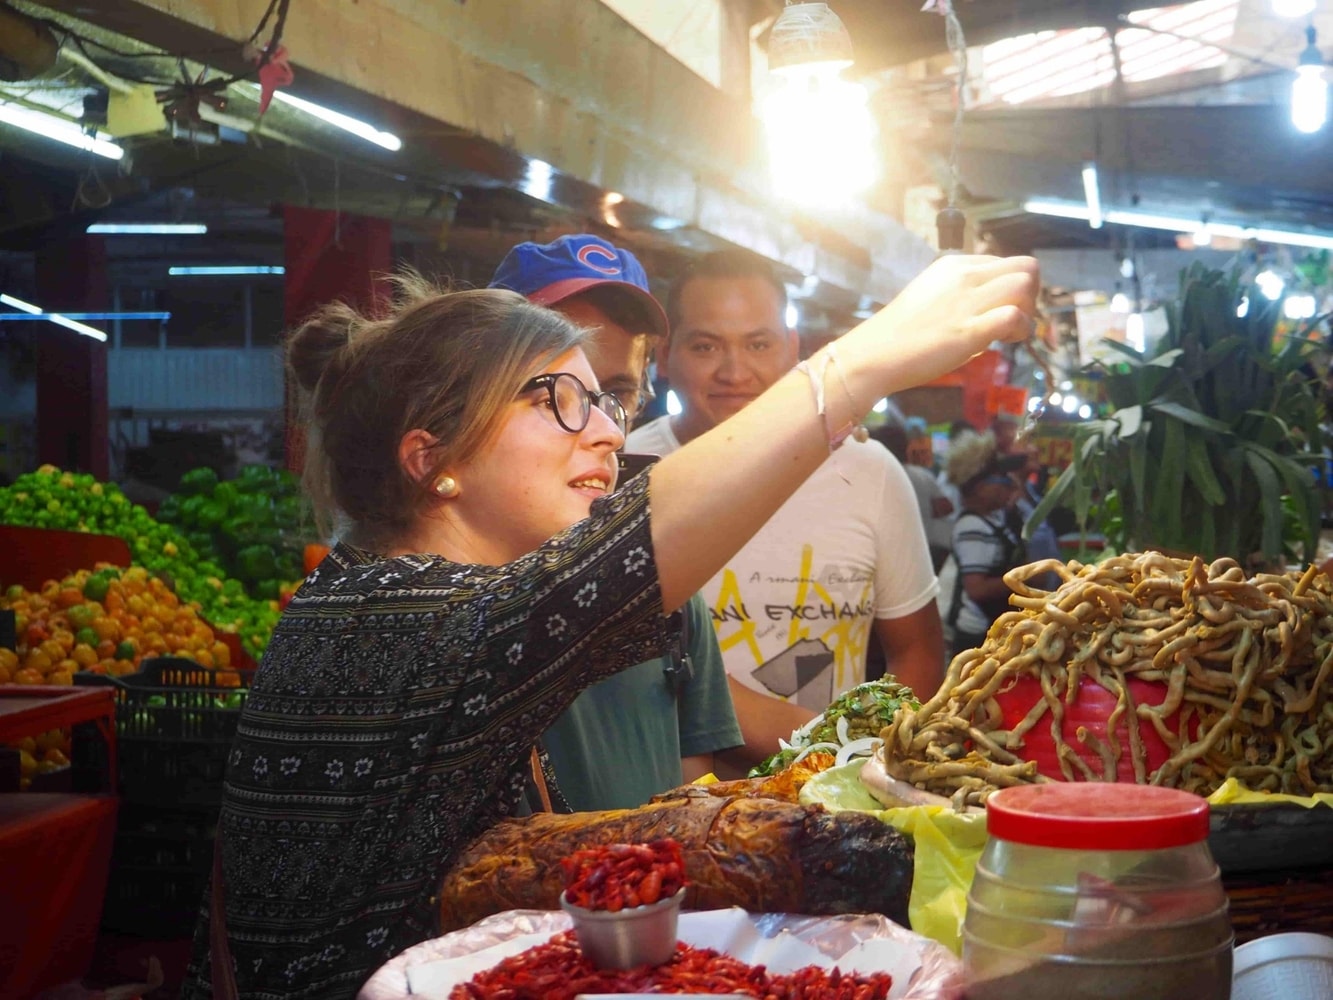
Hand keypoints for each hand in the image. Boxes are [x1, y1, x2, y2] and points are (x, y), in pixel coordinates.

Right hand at [852, 255, 1039, 390]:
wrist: (875, 354)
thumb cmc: (901, 332)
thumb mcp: (932, 295)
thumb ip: (961, 293)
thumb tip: (990, 304)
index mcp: (955, 265)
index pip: (1007, 263)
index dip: (1014, 288)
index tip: (1002, 310)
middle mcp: (964, 276)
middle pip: (1026, 267)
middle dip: (1032, 295)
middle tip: (1016, 319)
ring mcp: (967, 301)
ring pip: (1025, 285)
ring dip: (1029, 311)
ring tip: (1012, 332)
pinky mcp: (969, 330)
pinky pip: (1013, 317)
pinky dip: (1020, 330)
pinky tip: (1007, 342)